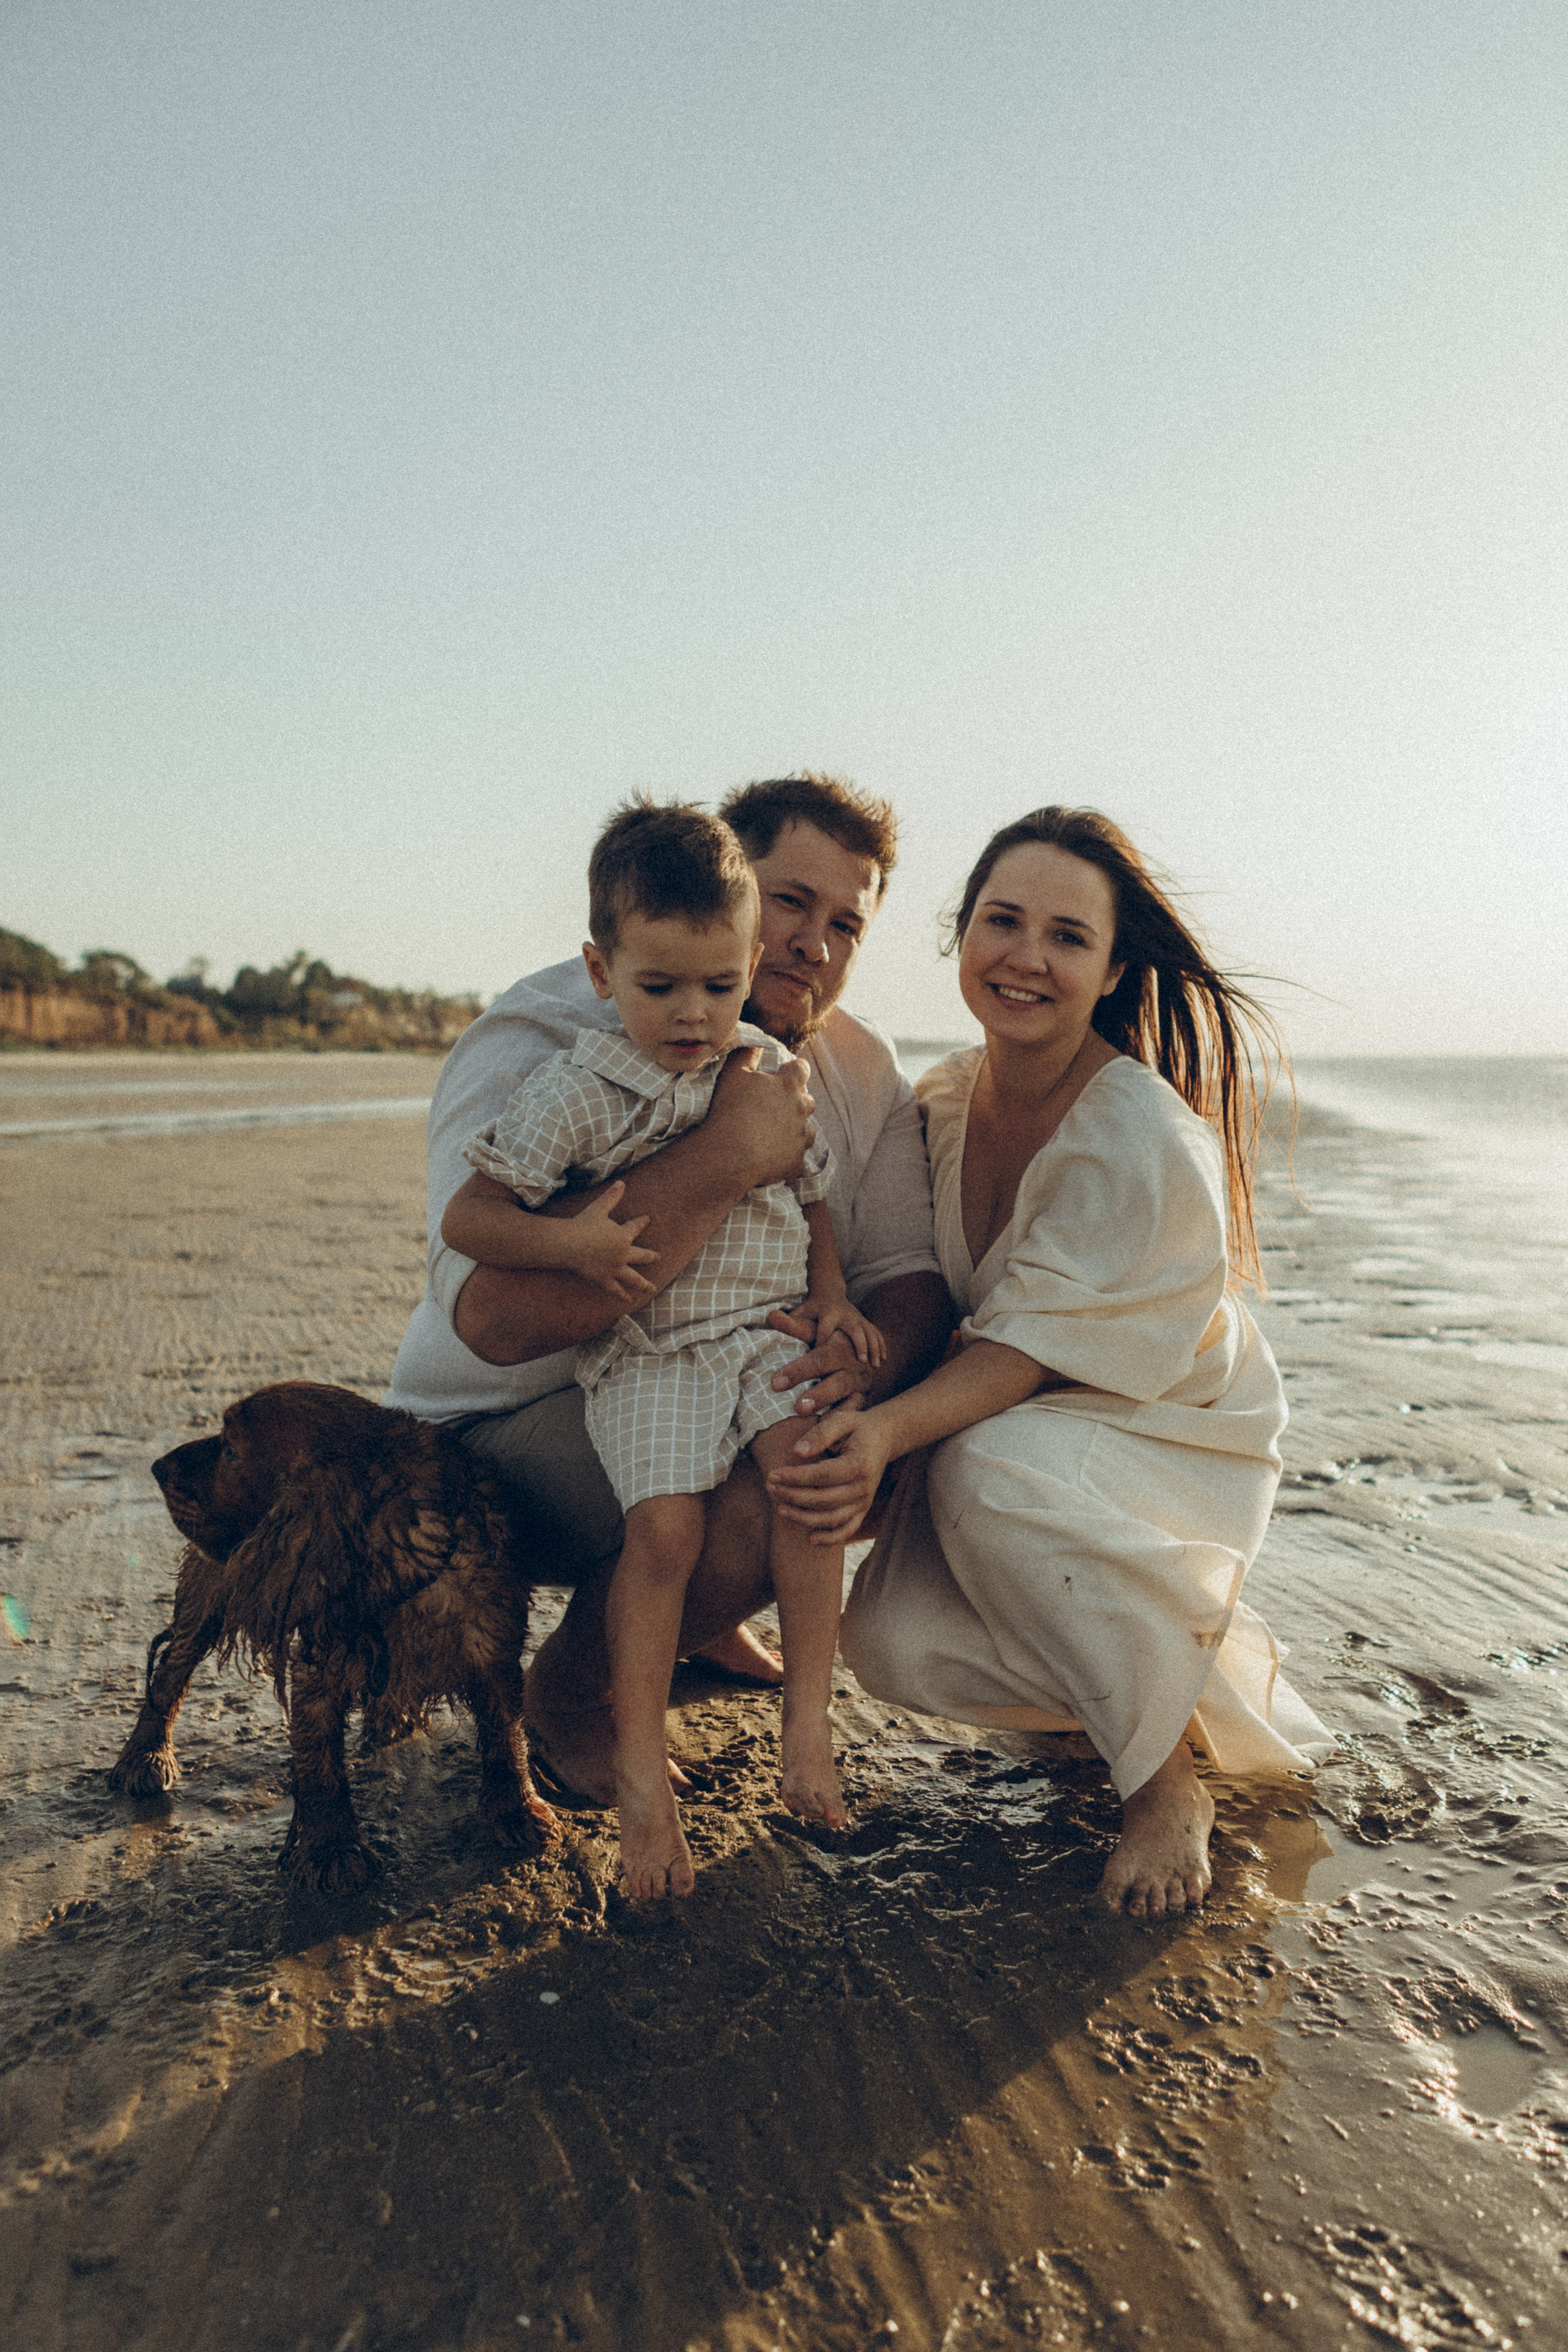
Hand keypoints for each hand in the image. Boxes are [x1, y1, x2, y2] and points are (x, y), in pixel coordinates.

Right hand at [562, 1182, 657, 1304]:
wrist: (569, 1244)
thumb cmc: (583, 1224)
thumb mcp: (599, 1208)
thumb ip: (612, 1197)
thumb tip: (621, 1182)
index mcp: (623, 1235)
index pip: (636, 1227)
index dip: (642, 1222)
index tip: (648, 1219)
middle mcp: (623, 1254)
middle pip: (642, 1255)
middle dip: (651, 1256)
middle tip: (658, 1256)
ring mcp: (615, 1269)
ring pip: (634, 1278)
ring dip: (644, 1283)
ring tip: (652, 1288)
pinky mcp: (604, 1279)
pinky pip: (616, 1289)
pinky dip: (622, 1295)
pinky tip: (629, 1300)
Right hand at [706, 1046, 813, 1189]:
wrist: (728, 1154)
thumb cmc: (730, 1110)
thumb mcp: (733, 1074)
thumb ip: (747, 1054)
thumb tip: (757, 1043)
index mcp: (787, 1086)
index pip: (802, 1069)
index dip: (795, 1070)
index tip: (786, 1073)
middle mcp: (800, 1109)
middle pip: (808, 1101)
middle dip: (797, 1102)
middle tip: (776, 1108)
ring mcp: (800, 1136)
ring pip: (808, 1130)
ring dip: (797, 1129)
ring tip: (776, 1134)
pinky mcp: (796, 1160)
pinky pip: (798, 1156)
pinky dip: (789, 1155)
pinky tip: (773, 1156)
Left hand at [763, 1403, 893, 1545]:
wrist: (884, 1438)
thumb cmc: (858, 1427)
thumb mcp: (842, 1419)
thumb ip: (820, 1434)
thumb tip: (797, 1451)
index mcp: (860, 1464)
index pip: (822, 1475)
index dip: (795, 1477)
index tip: (772, 1473)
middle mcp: (864, 1487)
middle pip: (824, 1500)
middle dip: (793, 1496)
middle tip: (769, 1486)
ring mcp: (864, 1502)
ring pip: (831, 1518)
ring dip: (803, 1518)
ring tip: (779, 1509)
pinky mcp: (862, 1510)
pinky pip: (847, 1529)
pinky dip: (830, 1538)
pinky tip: (810, 1539)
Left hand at [765, 1311, 877, 1415]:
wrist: (863, 1339)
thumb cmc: (828, 1333)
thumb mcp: (812, 1327)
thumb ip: (793, 1326)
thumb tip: (771, 1315)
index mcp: (840, 1340)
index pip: (819, 1357)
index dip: (799, 1370)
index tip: (775, 1383)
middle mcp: (854, 1358)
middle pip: (837, 1380)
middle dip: (818, 1393)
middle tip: (798, 1408)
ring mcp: (862, 1375)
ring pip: (847, 1392)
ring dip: (831, 1406)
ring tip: (814, 1423)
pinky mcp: (865, 1391)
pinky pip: (857, 1407)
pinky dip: (846, 1418)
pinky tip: (832, 1434)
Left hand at [796, 1292, 885, 1369]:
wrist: (832, 1295)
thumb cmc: (813, 1310)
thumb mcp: (801, 1314)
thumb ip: (789, 1321)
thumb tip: (770, 1317)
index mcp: (828, 1313)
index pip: (826, 1327)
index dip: (823, 1340)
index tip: (822, 1356)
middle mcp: (846, 1316)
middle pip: (853, 1330)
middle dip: (859, 1344)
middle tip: (861, 1361)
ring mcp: (860, 1320)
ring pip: (869, 1333)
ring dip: (872, 1348)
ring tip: (875, 1365)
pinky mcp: (868, 1326)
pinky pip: (877, 1335)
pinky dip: (880, 1347)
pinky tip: (882, 1361)